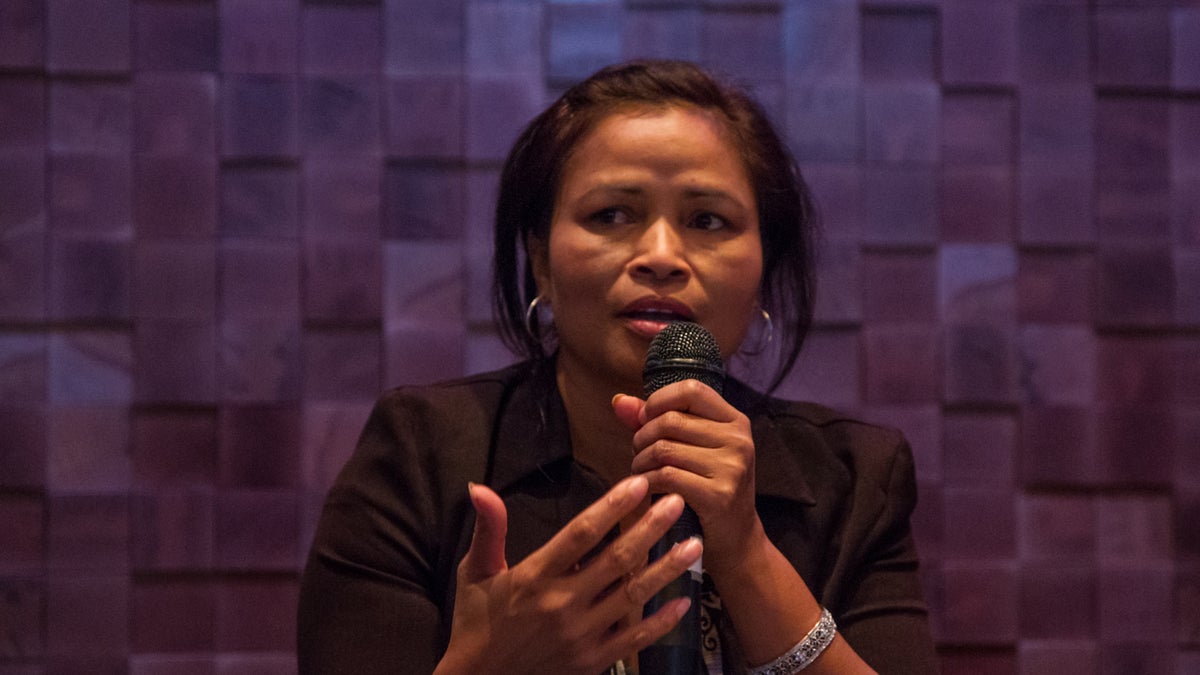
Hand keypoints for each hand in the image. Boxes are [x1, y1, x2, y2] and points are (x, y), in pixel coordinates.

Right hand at [435, 476, 703, 674]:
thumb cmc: (477, 622)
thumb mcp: (475, 572)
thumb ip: (488, 529)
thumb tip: (480, 487)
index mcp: (535, 576)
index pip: (581, 534)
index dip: (611, 507)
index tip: (638, 483)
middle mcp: (562, 603)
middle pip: (616, 560)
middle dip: (650, 529)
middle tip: (678, 503)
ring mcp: (581, 635)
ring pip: (633, 596)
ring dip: (667, 569)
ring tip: (695, 545)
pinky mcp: (593, 661)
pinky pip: (634, 638)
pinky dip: (661, 621)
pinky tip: (685, 600)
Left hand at [613, 380, 764, 576]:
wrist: (735, 540)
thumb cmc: (708, 488)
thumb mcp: (692, 449)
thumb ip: (656, 421)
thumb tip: (619, 401)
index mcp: (735, 421)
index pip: (691, 390)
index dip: (659, 401)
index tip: (645, 421)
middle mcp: (739, 440)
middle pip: (671, 421)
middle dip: (643, 437)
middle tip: (639, 455)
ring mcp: (732, 467)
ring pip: (664, 449)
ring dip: (641, 461)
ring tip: (642, 472)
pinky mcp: (719, 494)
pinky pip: (666, 476)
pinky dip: (647, 481)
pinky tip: (647, 489)